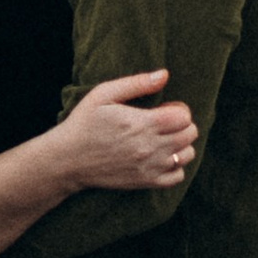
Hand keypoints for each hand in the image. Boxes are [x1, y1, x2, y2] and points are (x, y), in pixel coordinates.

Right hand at [62, 69, 197, 192]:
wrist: (67, 159)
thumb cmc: (84, 123)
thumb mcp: (103, 94)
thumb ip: (136, 83)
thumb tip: (164, 74)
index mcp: (141, 123)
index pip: (184, 116)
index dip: (179, 109)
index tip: (166, 108)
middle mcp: (149, 147)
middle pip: (189, 134)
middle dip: (182, 124)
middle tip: (166, 123)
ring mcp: (149, 167)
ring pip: (187, 155)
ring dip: (181, 145)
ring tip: (165, 139)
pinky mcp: (145, 182)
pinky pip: (178, 176)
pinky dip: (176, 166)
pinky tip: (162, 157)